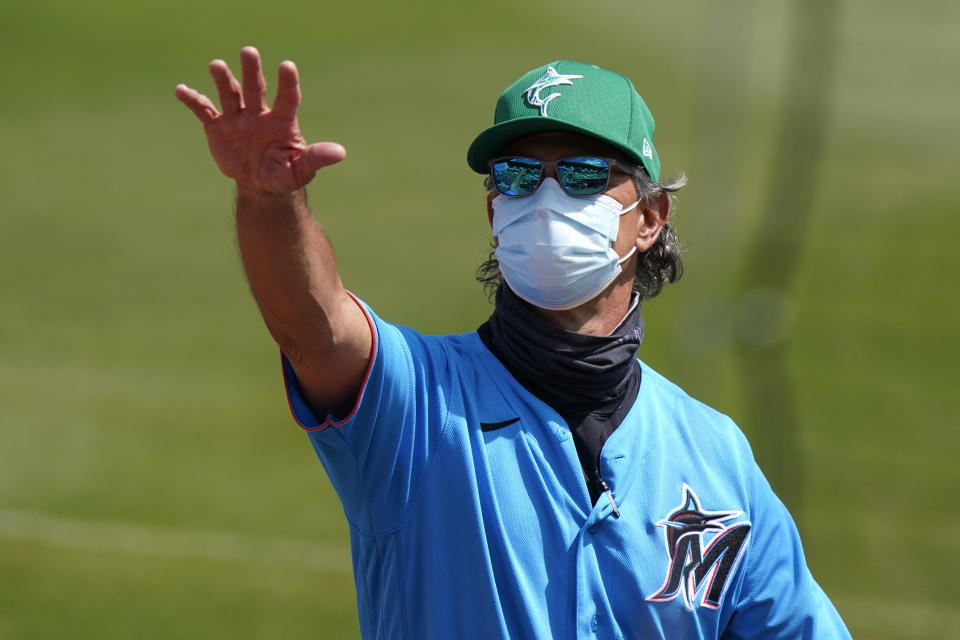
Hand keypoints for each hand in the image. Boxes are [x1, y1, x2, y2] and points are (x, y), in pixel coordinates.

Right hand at [175, 46, 345, 194]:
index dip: (287, 83)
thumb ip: (315, 159)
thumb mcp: (300, 170)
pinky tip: (181, 90)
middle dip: (251, 71)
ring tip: (217, 65)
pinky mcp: (218, 127)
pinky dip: (193, 100)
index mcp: (282, 121)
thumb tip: (340, 153)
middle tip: (249, 52)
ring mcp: (238, 118)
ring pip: (230, 94)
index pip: (287, 98)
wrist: (260, 185)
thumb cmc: (284, 174)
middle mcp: (259, 114)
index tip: (287, 66)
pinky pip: (204, 111)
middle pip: (256, 88)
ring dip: (223, 80)